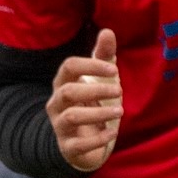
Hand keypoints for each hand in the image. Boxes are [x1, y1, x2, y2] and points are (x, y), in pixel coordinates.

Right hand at [48, 29, 122, 171]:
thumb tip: (108, 31)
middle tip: (119, 91)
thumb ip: (103, 57)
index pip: (69, 67)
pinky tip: (112, 133)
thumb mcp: (98, 80)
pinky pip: (78, 144)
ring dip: (98, 113)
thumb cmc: (90, 104)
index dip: (90, 65)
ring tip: (120, 111)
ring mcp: (60, 126)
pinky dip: (97, 139)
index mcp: (63, 83)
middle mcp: (57, 103)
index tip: (114, 69)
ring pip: (72, 117)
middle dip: (94, 90)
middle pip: (68, 91)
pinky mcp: (68, 147)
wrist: (81, 142)